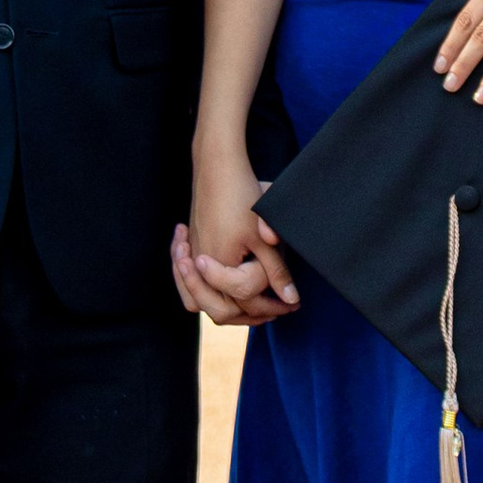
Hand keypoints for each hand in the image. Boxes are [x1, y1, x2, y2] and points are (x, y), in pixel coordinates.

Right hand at [172, 137, 299, 328]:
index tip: (292, 306)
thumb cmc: (242, 197)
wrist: (217, 167)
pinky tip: (232, 288)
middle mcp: (200, 266)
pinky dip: (211, 292)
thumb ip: (275, 271)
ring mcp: (192, 258)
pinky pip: (194, 285)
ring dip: (229, 307)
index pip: (244, 299)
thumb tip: (291, 299)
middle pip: (221, 309)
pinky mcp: (190, 249)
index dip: (271, 305)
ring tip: (256, 307)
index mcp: (218, 265)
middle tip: (276, 311)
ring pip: (203, 300)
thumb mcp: (263, 235)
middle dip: (250, 315)